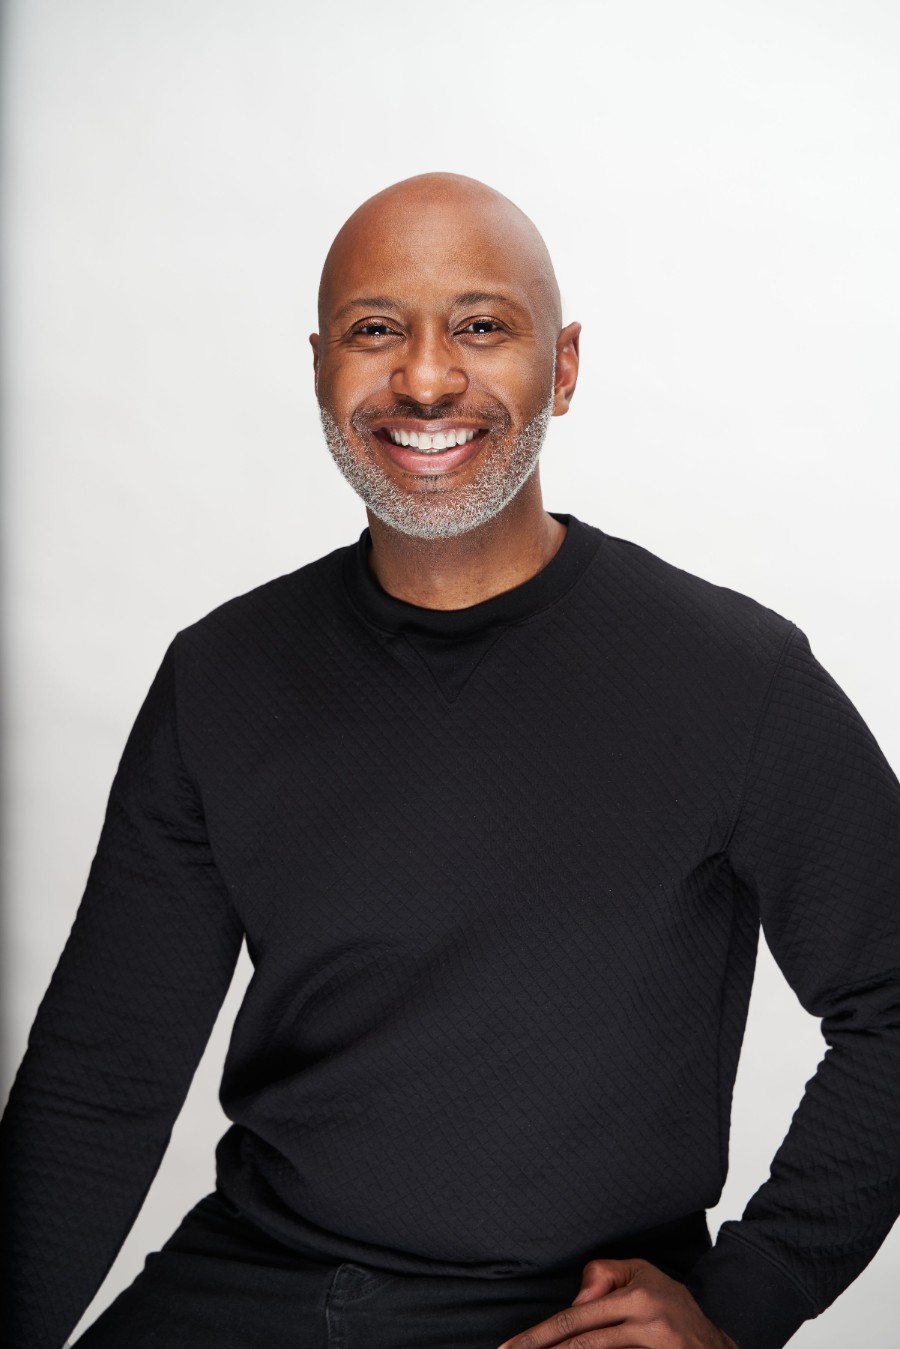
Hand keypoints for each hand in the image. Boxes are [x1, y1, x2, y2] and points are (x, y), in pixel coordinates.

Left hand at [497, 1258, 738, 1348]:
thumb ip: (605, 1275)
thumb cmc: (672, 1304)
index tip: (510, 1348)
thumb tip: (577, 1297)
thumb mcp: (642, 1273)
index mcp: (634, 1295)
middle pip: (581, 1341)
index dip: (540, 1335)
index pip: (576, 1316)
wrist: (717, 1343)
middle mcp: (644, 1319)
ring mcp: (655, 1345)